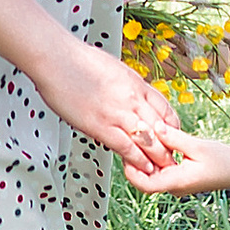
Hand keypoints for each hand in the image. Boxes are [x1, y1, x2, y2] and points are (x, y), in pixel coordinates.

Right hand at [29, 32, 200, 174]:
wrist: (56, 58)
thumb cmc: (77, 59)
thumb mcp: (112, 68)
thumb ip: (122, 85)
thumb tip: (124, 93)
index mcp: (136, 83)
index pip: (165, 109)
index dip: (172, 127)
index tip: (172, 138)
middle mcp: (132, 99)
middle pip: (161, 128)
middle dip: (169, 147)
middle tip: (173, 161)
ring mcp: (117, 113)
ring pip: (148, 141)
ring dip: (158, 158)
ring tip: (162, 171)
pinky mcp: (100, 125)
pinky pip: (126, 147)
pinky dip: (137, 160)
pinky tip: (142, 168)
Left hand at [126, 136, 229, 197]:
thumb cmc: (226, 159)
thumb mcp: (198, 145)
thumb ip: (174, 138)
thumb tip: (153, 127)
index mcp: (178, 183)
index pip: (144, 185)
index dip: (131, 169)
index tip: (127, 149)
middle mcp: (176, 187)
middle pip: (145, 180)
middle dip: (135, 161)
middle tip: (131, 139)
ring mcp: (179, 183)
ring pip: (154, 174)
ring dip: (147, 158)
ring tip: (142, 136)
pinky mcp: (183, 177)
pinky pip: (164, 170)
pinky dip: (158, 157)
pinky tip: (158, 140)